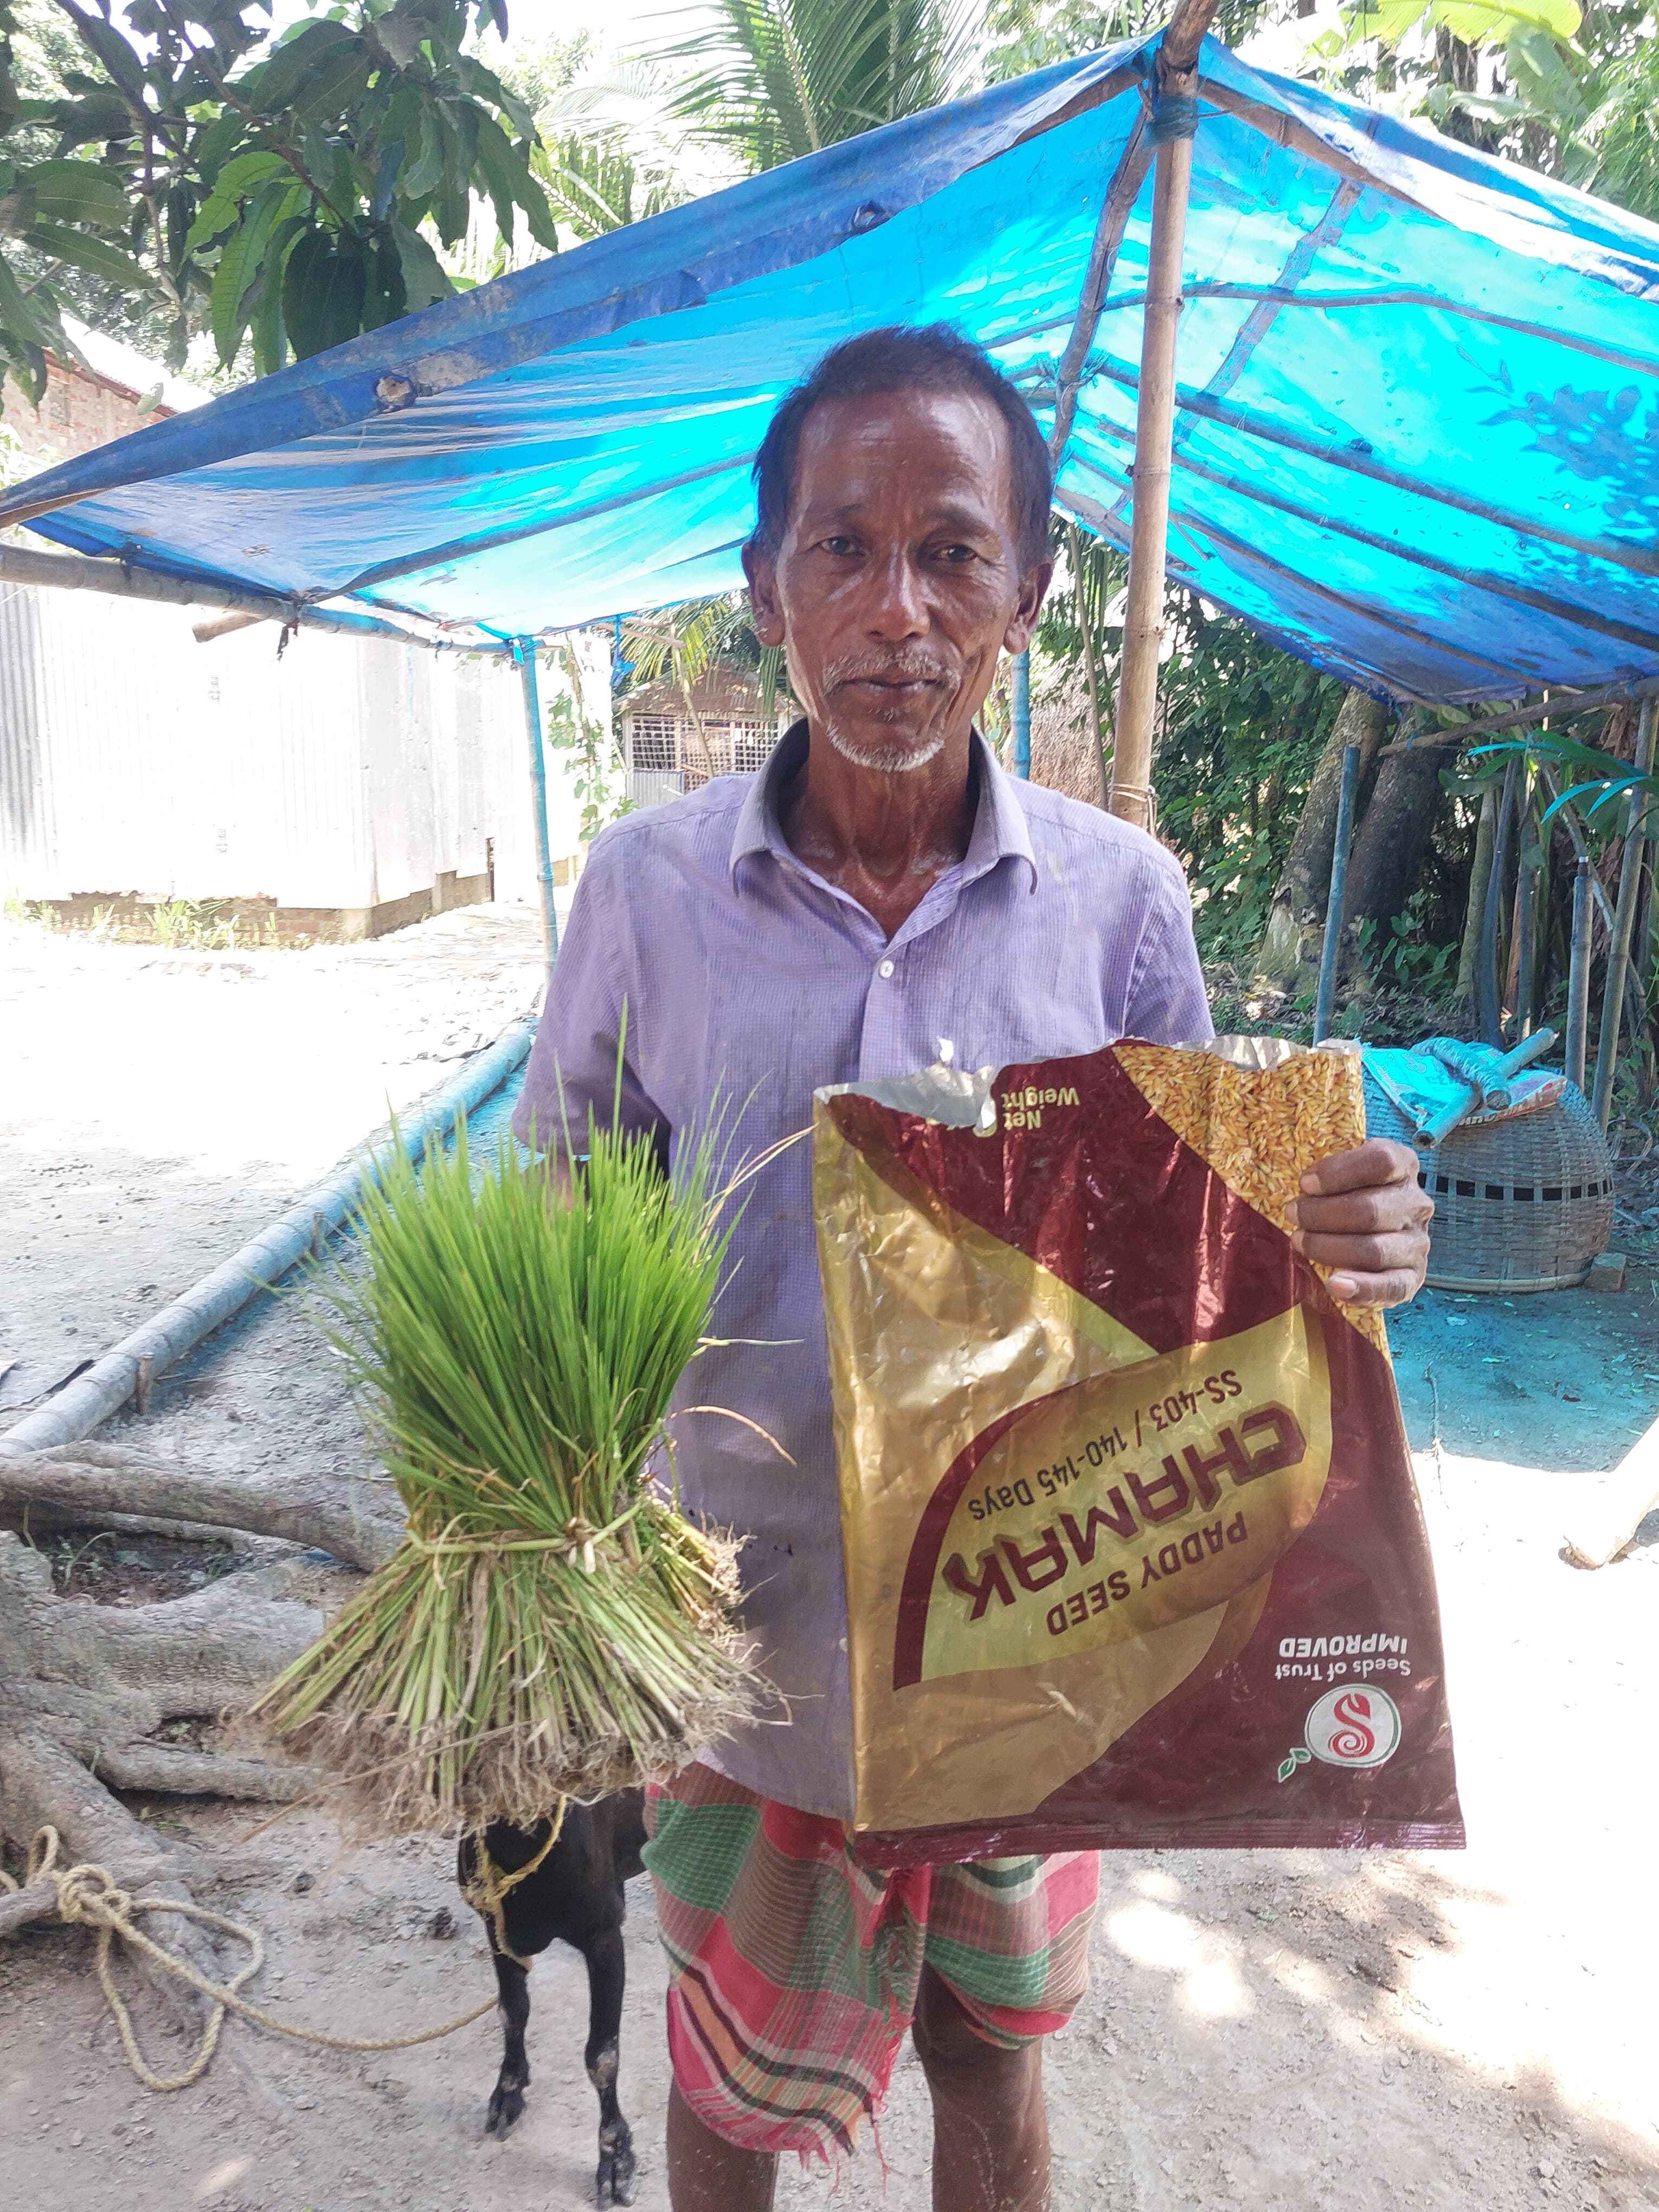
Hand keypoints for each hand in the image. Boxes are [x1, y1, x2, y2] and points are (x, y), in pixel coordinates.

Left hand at [1292, 1138, 1432, 1309]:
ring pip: (1374, 1249)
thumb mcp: (1345, 1173)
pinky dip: (1361, 1288)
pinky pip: (1391, 1287)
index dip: (1339, 1172)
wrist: (1374, 1234)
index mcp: (1404, 1167)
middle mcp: (1416, 1204)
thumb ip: (1332, 1174)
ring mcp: (1416, 1243)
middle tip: (1292, 1215)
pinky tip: (1333, 1285)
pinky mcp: (1412, 1277)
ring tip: (1300, 1242)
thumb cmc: (1349, 1195)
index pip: (1382, 1161)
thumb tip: (1307, 1187)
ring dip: (1328, 1248)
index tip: (1305, 1184)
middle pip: (1370, 1210)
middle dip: (1321, 1215)